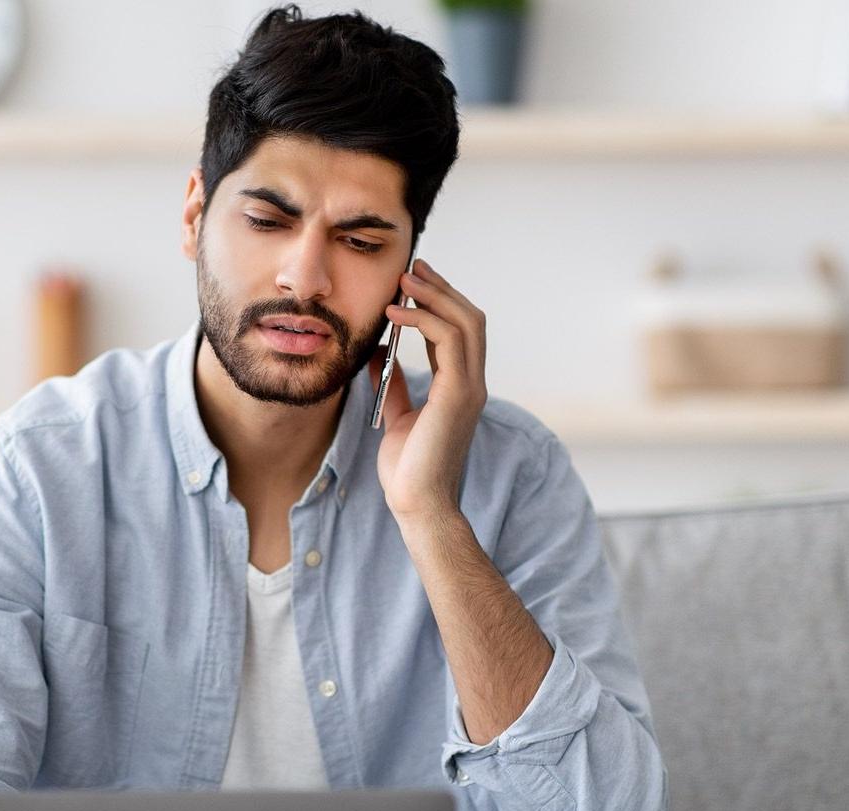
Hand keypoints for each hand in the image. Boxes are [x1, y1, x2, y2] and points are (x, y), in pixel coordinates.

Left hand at [367, 258, 486, 523]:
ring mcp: (470, 389)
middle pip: (470, 319)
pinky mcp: (459, 396)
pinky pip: (450, 341)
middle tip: (411, 268)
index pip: (458, 333)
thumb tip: (377, 354)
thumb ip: (392, 385)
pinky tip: (395, 313)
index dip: (438, 303)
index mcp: (459, 389)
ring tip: (404, 280)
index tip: (411, 282)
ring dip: (434, 295)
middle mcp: (472, 384)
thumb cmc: (408, 469)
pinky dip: (424, 320)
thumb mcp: (395, 417)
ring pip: (466, 323)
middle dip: (441, 289)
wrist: (417, 504)